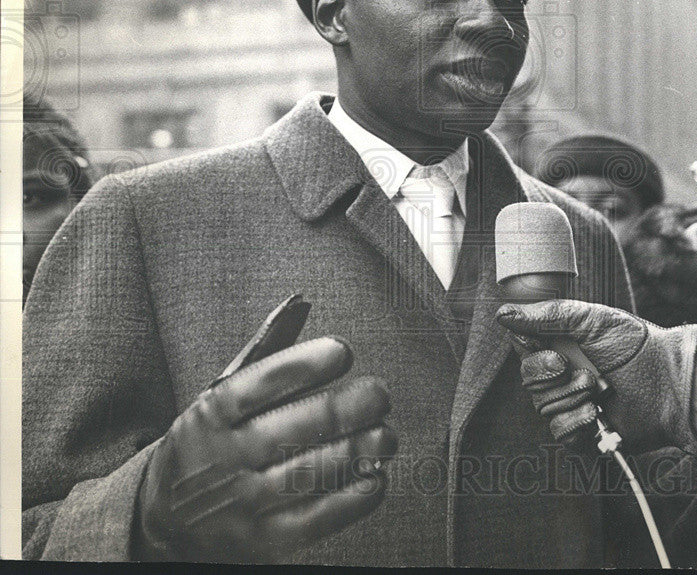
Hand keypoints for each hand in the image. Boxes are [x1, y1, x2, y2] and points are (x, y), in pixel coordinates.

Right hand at [136, 336, 396, 562]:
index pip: (264, 381)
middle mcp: (226, 456)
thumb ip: (265, 350)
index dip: (308, 363)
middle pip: (298, 425)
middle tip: (379, 395)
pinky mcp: (262, 540)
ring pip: (312, 471)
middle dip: (349, 406)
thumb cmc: (210, 441)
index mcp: (214, 412)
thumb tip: (302, 303)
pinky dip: (354, 497)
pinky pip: (317, 517)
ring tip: (386, 435)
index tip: (343, 352)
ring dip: (360, 449)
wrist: (163, 520)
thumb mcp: (221, 393)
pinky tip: (375, 478)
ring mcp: (242, 502)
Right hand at [496, 300, 696, 454]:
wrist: (670, 387)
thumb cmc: (637, 347)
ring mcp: (574, 402)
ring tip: (599, 389)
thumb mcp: (593, 320)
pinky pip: (559, 433)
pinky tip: (596, 415)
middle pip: (529, 380)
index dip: (530, 352)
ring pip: (542, 407)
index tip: (551, 350)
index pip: (525, 348)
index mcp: (565, 344)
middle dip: (551, 377)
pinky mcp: (585, 431)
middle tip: (581, 371)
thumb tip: (503, 314)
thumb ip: (548, 315)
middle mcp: (566, 373)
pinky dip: (576, 422)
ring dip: (571, 397)